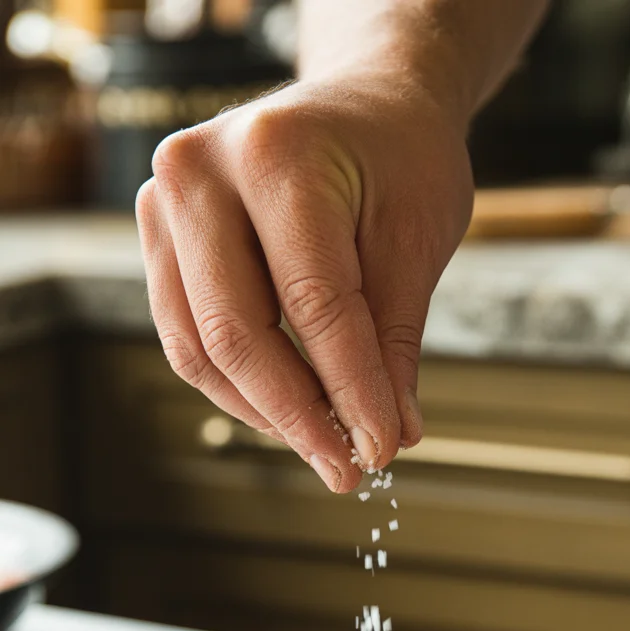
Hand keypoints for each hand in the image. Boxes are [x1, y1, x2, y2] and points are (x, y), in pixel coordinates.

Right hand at [136, 76, 473, 491]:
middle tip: (346, 470)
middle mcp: (200, 172)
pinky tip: (288, 410)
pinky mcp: (159, 237)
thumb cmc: (399, 159)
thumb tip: (388, 436)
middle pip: (237, 332)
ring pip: (199, 347)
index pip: (313, 305)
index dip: (350, 390)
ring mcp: (165, 202)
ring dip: (262, 412)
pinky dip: (238, 385)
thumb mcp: (416, 241)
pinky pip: (187, 337)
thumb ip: (393, 341)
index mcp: (277, 156)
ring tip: (325, 445)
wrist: (363, 106)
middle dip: (296, 417)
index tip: (380, 451)